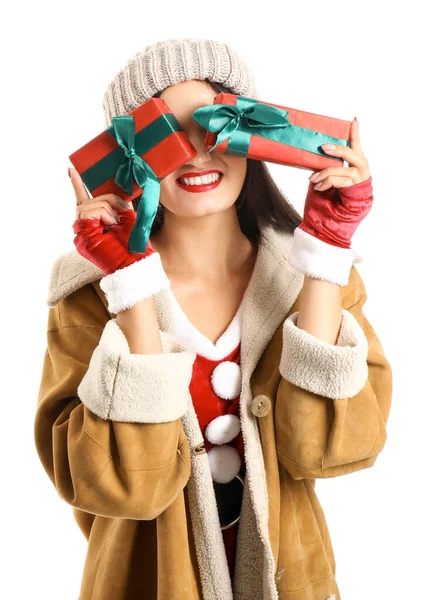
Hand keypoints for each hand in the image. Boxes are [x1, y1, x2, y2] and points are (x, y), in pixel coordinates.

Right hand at [69, 168, 169, 312]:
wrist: (133, 262)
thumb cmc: (133, 245)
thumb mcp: (129, 218)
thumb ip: (121, 204)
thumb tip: (120, 190)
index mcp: (96, 220)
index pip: (84, 199)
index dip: (77, 184)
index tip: (71, 170)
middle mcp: (86, 225)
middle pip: (91, 199)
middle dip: (109, 201)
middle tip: (122, 213)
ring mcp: (82, 230)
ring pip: (90, 204)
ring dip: (107, 210)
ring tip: (115, 224)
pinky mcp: (81, 234)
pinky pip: (88, 211)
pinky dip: (103, 214)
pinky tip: (110, 224)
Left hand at [301, 118, 372, 248]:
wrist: (323, 228)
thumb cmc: (321, 206)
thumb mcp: (319, 182)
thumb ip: (323, 169)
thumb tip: (312, 155)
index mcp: (352, 170)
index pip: (355, 148)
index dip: (355, 134)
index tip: (353, 120)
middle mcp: (361, 175)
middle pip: (355, 156)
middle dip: (339, 150)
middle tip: (323, 148)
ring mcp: (360, 185)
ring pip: (346, 170)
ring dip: (328, 172)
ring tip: (314, 179)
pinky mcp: (357, 194)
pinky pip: (343, 181)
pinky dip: (329, 181)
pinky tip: (319, 186)